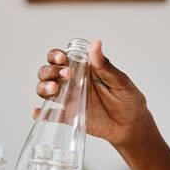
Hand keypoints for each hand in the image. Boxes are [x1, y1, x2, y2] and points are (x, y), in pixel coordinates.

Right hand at [35, 39, 151, 147]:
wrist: (132, 125)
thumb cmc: (128, 99)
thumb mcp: (119, 81)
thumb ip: (105, 65)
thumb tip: (96, 44)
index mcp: (82, 69)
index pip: (60, 58)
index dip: (55, 56)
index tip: (62, 59)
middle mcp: (71, 82)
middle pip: (47, 72)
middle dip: (49, 71)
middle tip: (66, 75)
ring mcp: (68, 99)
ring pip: (45, 90)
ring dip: (43, 87)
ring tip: (54, 89)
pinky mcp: (69, 116)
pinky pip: (50, 114)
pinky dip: (40, 114)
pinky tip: (37, 112)